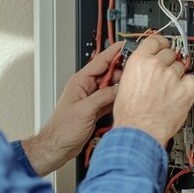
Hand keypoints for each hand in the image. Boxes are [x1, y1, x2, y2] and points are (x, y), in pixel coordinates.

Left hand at [22, 41, 124, 175]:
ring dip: (120, 86)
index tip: (125, 45)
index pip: (99, 62)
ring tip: (134, 84)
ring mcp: (91, 99)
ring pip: (110, 87)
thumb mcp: (85, 110)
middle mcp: (85, 88)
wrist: (57, 147)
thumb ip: (102, 97)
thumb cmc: (62, 129)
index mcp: (79, 82)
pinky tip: (126, 98)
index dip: (113, 53)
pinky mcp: (95, 110)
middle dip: (121, 71)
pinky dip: (118, 99)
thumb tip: (119, 88)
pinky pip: (110, 100)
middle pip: (107, 74)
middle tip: (136, 70)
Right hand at [113, 36, 193, 145]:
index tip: (163, 44)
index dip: (160, 43)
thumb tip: (144, 67)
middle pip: (170, 52)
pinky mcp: (186, 90)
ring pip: (181, 66)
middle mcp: (156, 66)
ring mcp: (173, 77)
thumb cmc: (129, 115)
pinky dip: (188, 86)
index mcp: (139, 62)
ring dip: (177, 75)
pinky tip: (179, 94)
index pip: (154, 41)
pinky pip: (192, 80)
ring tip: (169, 89)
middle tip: (166, 72)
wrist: (139, 132)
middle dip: (169, 61)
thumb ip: (137, 71)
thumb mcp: (124, 84)